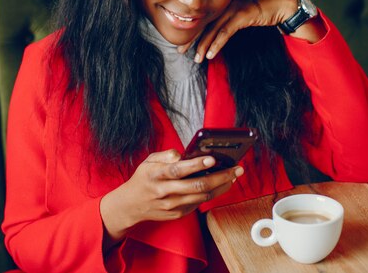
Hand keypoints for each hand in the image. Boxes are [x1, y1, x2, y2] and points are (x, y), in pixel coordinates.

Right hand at [99, 149, 243, 241]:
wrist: (131, 205)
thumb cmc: (143, 179)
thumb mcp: (148, 161)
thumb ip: (165, 155)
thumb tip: (182, 154)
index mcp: (157, 175)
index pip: (179, 170)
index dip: (197, 165)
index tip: (212, 159)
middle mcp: (165, 191)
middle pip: (197, 186)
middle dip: (220, 177)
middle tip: (236, 168)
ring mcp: (173, 205)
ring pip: (203, 196)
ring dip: (222, 186)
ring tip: (234, 175)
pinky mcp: (178, 213)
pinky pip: (199, 203)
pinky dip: (213, 193)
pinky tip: (222, 185)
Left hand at [178, 0, 324, 61]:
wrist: (281, 3)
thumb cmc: (262, 10)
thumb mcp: (242, 15)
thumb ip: (229, 22)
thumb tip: (218, 35)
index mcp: (223, 4)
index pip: (203, 19)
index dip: (192, 32)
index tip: (183, 43)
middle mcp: (225, 5)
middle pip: (204, 23)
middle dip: (192, 38)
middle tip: (180, 51)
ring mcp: (233, 9)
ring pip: (213, 29)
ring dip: (203, 45)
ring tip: (196, 58)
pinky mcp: (242, 15)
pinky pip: (226, 32)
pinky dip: (217, 44)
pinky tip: (211, 54)